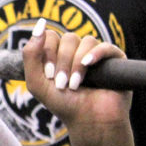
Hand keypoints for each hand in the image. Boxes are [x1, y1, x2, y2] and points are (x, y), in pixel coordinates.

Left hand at [22, 18, 131, 132]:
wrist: (89, 121)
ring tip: (75, 84)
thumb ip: (30, 54)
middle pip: (68, 38)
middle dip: (62, 62)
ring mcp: (96, 54)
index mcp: (58, 53)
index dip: (48, 53)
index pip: (50, 36)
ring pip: (85, 42)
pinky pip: (105, 46)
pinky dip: (96, 54)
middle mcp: (77, 51)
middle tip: (62, 84)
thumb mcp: (37, 82)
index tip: (49, 75)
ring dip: (77, 64)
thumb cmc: (63, 104)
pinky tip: (88, 65)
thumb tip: (40, 24)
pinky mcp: (115, 59)